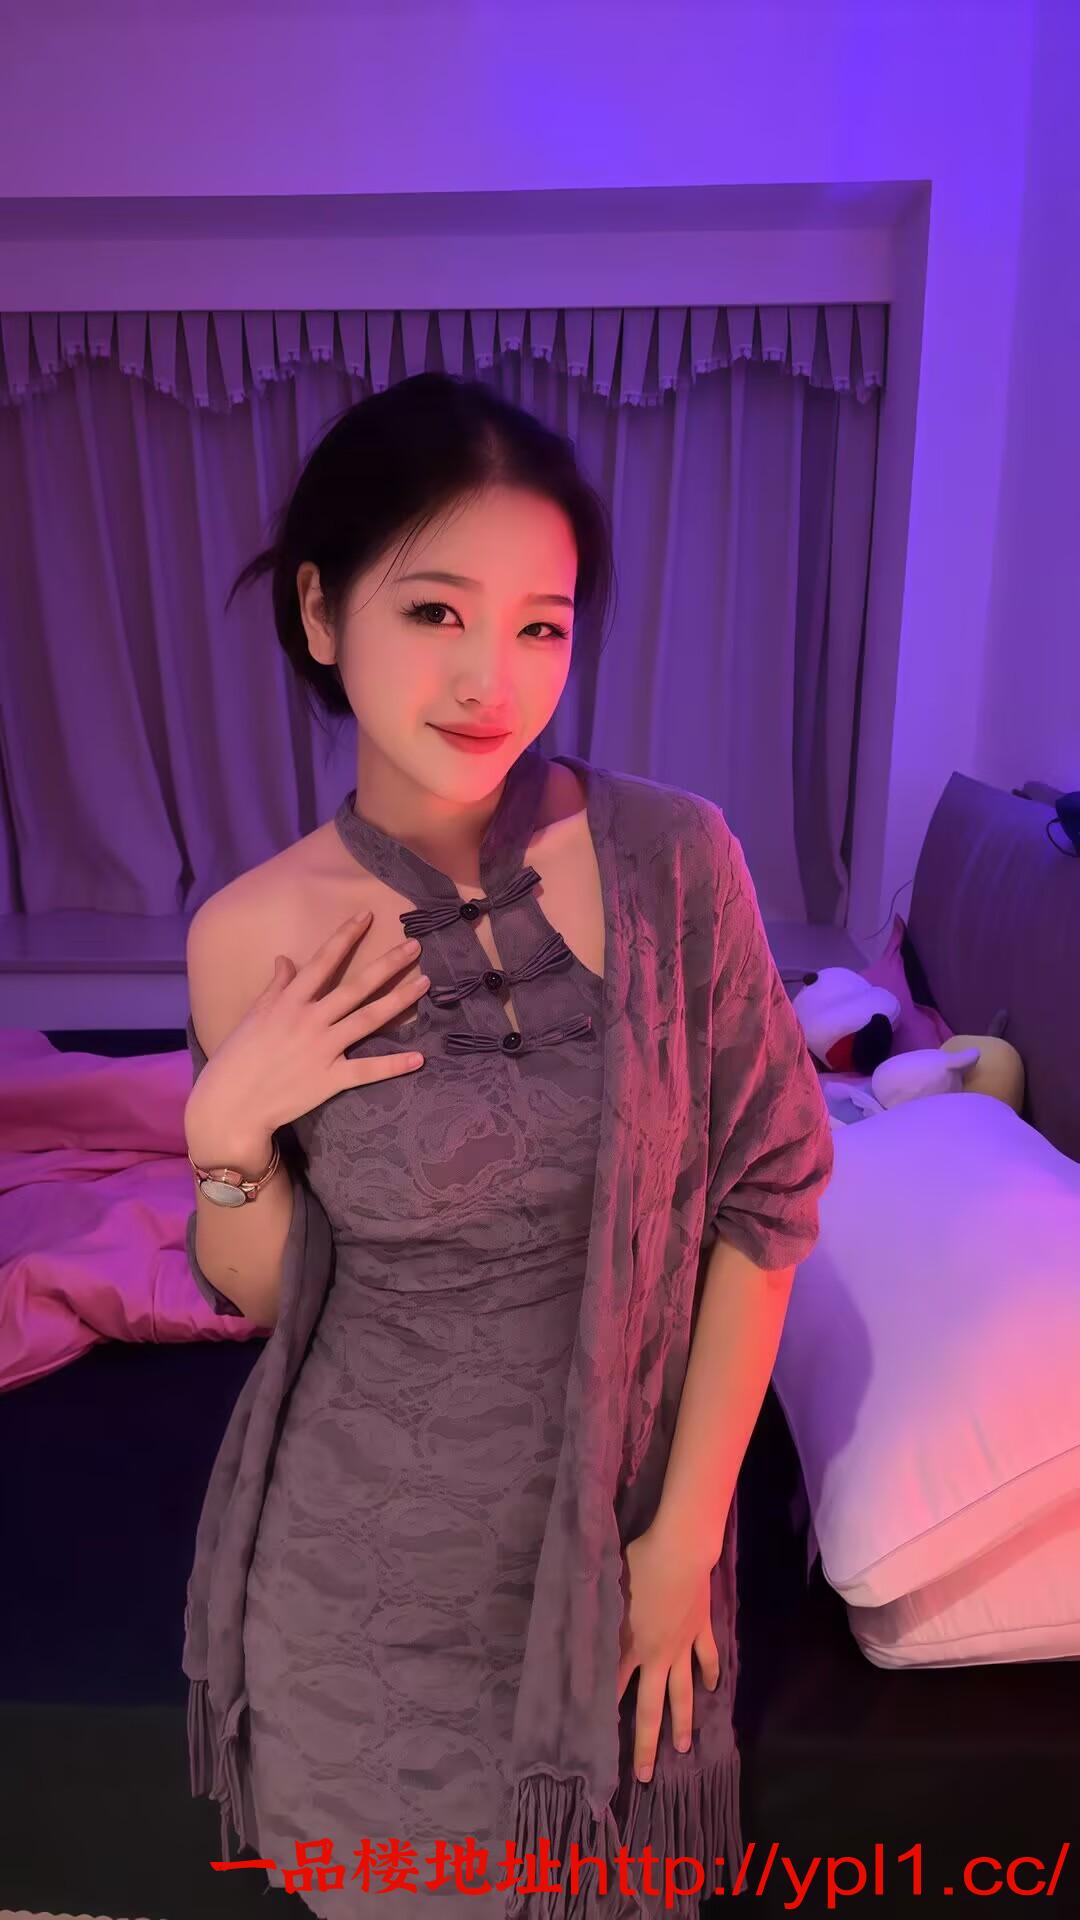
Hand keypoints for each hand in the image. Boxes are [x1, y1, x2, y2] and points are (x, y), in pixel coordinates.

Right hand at [185, 911, 429, 1142]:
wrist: (231, 1103)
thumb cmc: (238, 1056)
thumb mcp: (254, 1015)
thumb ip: (275, 987)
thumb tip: (285, 958)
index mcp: (289, 1002)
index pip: (322, 961)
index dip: (345, 936)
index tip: (367, 915)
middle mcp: (310, 1020)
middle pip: (356, 987)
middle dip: (388, 964)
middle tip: (415, 945)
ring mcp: (322, 1049)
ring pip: (368, 1019)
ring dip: (399, 1000)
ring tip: (424, 984)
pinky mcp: (329, 1079)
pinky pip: (367, 1070)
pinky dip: (393, 1064)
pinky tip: (419, 1057)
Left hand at [617, 1523, 719, 1783]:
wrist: (680, 1552)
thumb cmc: (638, 1563)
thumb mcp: (610, 1588)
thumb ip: (600, 1612)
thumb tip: (581, 1620)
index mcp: (630, 1646)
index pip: (613, 1689)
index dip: (605, 1716)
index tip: (598, 1745)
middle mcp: (656, 1655)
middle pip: (652, 1707)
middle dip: (647, 1743)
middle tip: (646, 1774)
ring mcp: (682, 1645)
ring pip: (683, 1693)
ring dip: (683, 1722)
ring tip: (682, 1748)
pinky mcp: (700, 1631)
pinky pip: (707, 1659)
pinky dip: (711, 1674)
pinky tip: (713, 1690)